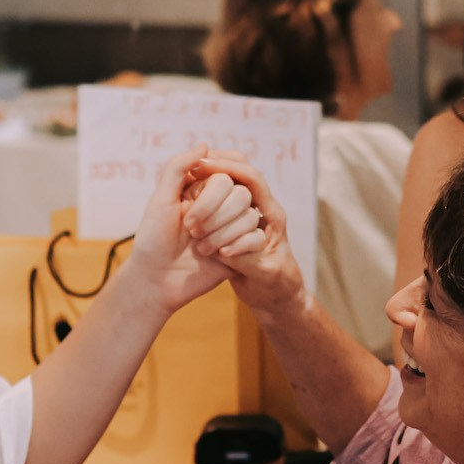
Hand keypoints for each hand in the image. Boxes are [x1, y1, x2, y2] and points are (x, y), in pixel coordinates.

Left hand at [124, 148, 258, 316]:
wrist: (158, 280)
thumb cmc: (153, 240)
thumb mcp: (160, 200)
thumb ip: (177, 168)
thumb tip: (205, 144)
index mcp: (202, 189)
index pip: (226, 173)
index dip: (210, 190)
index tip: (187, 206)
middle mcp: (221, 205)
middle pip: (241, 194)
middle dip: (212, 213)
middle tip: (190, 230)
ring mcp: (232, 227)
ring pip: (249, 216)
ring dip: (221, 232)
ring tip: (200, 247)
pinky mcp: (240, 248)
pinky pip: (255, 238)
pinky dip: (237, 245)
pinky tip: (219, 255)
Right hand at [181, 154, 305, 317]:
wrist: (275, 297)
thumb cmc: (276, 286)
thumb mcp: (265, 275)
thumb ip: (248, 258)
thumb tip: (226, 249)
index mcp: (272, 215)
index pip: (252, 179)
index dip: (229, 168)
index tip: (203, 166)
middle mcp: (259, 208)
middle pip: (240, 170)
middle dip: (218, 166)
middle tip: (193, 169)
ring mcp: (245, 214)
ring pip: (227, 183)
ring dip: (209, 183)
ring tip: (191, 192)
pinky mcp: (232, 223)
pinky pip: (216, 200)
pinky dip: (202, 196)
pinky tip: (186, 199)